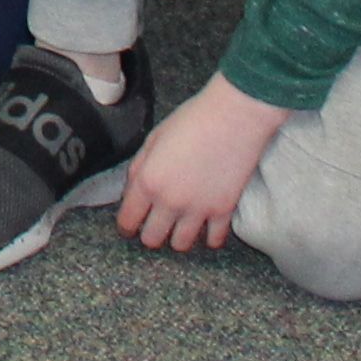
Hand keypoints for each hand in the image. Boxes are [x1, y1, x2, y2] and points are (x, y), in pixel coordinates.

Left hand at [113, 72, 288, 252]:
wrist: (234, 115)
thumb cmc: (192, 119)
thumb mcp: (154, 138)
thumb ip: (140, 168)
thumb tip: (134, 191)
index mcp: (148, 181)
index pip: (128, 221)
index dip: (126, 226)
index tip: (130, 226)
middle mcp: (170, 201)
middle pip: (152, 240)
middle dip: (150, 233)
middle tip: (156, 224)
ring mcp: (198, 209)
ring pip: (181, 245)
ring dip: (178, 238)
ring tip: (180, 225)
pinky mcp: (223, 211)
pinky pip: (213, 241)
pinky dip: (209, 237)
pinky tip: (207, 227)